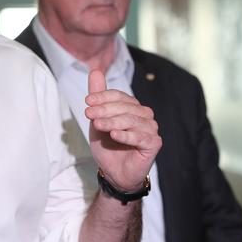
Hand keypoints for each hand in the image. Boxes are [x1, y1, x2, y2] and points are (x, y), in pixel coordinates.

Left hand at [85, 70, 160, 191]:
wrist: (113, 171)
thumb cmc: (107, 145)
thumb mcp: (97, 118)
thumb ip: (98, 95)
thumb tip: (95, 70)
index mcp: (132, 106)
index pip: (119, 95)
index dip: (103, 96)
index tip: (87, 101)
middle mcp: (144, 115)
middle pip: (124, 107)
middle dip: (104, 110)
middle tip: (88, 114)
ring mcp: (151, 129)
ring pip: (131, 120)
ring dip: (112, 122)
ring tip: (97, 125)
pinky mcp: (154, 143)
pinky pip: (140, 137)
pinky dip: (126, 135)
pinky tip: (114, 135)